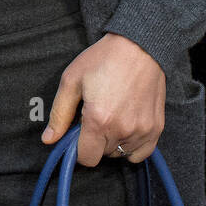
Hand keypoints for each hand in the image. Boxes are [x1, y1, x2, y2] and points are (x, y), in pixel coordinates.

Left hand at [42, 33, 165, 164]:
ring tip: (112, 115)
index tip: (78, 133)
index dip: (77, 149)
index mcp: (99, 120)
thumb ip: (59, 114)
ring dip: (113, 142)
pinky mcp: (156, 128)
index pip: (86, 158)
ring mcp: (142, 130)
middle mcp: (122, 130)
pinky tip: (126, 127)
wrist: (139, 46)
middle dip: (94, 140)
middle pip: (102, 155)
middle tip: (95, 116)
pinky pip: (141, 153)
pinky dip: (132, 146)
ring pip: (120, 153)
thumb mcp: (72, 80)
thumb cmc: (103, 59)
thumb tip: (48, 140)